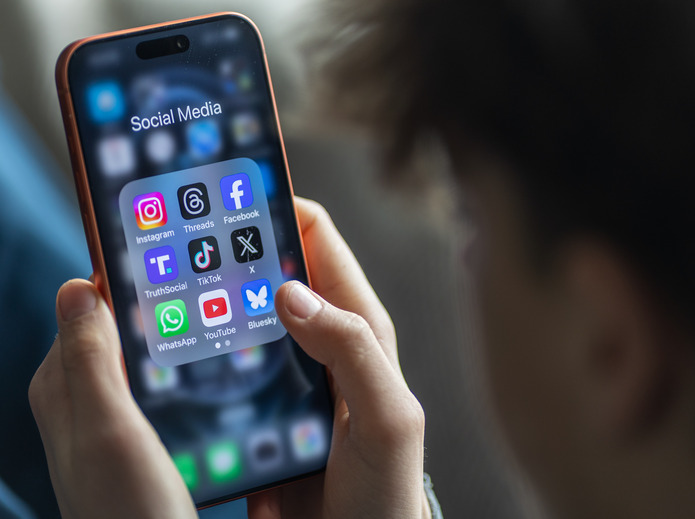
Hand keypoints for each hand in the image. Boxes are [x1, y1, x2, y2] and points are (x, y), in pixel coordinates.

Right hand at [29, 197, 427, 518]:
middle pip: (264, 268)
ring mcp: (282, 368)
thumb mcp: (388, 416)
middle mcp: (317, 336)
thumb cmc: (386, 486)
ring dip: (200, 295)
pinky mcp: (253, 403)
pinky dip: (192, 347)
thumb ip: (352, 349)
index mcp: (355, 324)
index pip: (315, 239)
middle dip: (223, 244)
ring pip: (233, 311)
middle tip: (171, 233)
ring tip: (152, 283)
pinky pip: (217, 360)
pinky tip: (158, 348)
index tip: (225, 186)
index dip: (274, 204)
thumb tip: (290, 290)